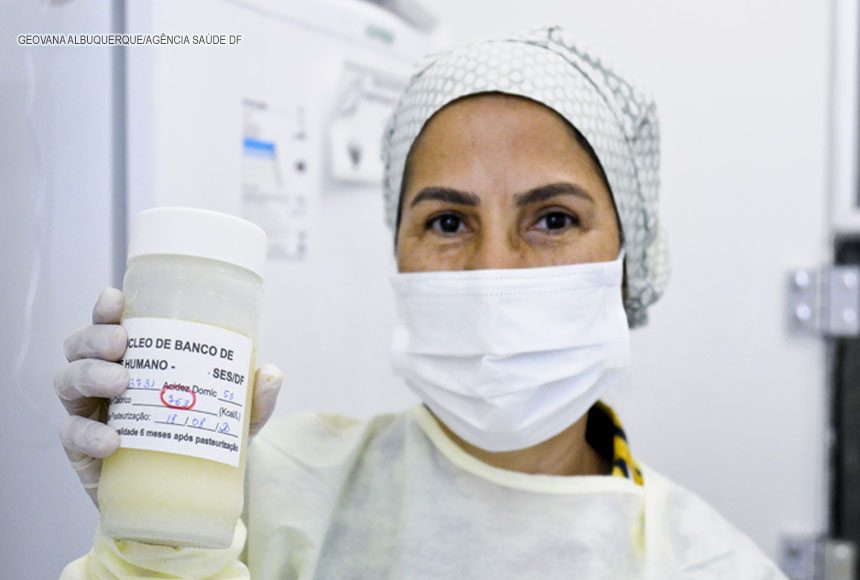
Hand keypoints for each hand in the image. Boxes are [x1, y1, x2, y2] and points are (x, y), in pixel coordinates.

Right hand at [54, 287, 282, 505]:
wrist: (184, 500)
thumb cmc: (202, 441)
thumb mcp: (236, 421)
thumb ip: (254, 399)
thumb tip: (271, 372)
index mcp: (137, 361)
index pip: (111, 325)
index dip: (106, 309)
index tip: (115, 297)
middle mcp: (105, 380)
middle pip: (80, 346)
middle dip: (95, 338)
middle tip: (122, 344)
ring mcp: (90, 413)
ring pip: (67, 381)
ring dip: (89, 374)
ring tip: (120, 383)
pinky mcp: (82, 451)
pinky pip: (71, 434)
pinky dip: (87, 434)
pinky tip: (112, 440)